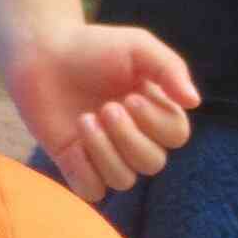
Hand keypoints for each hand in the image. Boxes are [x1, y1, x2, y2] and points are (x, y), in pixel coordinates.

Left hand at [0, 21, 197, 202]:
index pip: (176, 136)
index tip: (131, 97)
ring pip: (123, 180)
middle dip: (129, 137)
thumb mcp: (138, 47)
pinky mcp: (75, 163)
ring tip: (85, 119)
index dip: (156, 124)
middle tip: (105, 107)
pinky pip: (92, 190)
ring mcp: (104, 153)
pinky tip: (73, 144)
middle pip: (152, 163)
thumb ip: (170, 69)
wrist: (42, 52)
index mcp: (156, 111)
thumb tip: (194, 102)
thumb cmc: (94, 47)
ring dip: (105, 151)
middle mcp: (134, 137)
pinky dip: (85, 171)